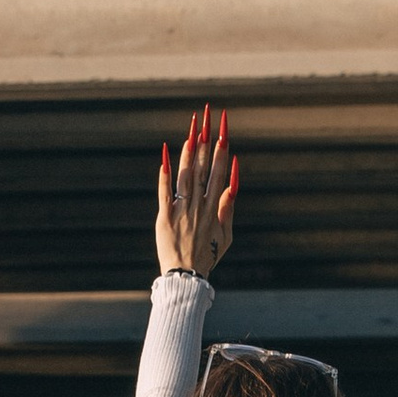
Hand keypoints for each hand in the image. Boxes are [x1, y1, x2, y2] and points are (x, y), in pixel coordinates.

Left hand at [154, 103, 236, 279]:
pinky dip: (165, 174)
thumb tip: (232, 185)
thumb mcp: (226, 236)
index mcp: (214, 208)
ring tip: (192, 131)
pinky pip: (165, 192)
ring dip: (190, 152)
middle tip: (209, 120)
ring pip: (187, 176)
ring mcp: (182, 210)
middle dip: (207, 142)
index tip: (224, 132)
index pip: (220, 174)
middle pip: (205, 168)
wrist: (186, 276)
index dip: (222, 152)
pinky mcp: (165, 217)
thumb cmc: (206, 256)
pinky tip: (164, 155)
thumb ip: (228, 210)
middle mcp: (200, 206)